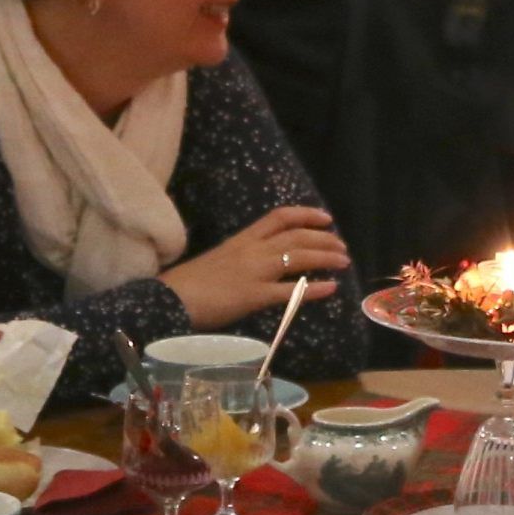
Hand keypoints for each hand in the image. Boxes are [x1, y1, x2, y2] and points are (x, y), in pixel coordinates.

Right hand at [160, 204, 350, 331]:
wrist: (169, 300)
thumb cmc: (189, 284)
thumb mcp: (218, 260)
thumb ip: (241, 259)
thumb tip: (261, 266)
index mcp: (241, 239)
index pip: (279, 217)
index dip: (306, 214)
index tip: (325, 218)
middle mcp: (251, 250)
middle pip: (296, 236)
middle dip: (323, 238)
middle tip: (341, 245)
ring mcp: (254, 271)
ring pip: (298, 257)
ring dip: (325, 257)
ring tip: (343, 261)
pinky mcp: (254, 295)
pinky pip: (290, 291)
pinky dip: (314, 289)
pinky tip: (331, 288)